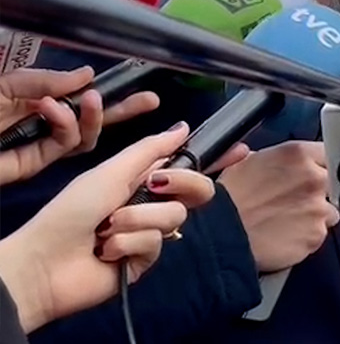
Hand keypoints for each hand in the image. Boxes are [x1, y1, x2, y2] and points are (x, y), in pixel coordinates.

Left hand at [0, 67, 159, 184]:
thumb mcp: (7, 82)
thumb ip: (45, 80)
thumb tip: (88, 74)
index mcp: (36, 99)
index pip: (80, 96)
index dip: (108, 91)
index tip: (134, 82)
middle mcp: (44, 123)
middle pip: (94, 121)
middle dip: (125, 110)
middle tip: (151, 101)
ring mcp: (41, 146)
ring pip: (86, 137)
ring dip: (94, 116)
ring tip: (90, 97)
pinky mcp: (35, 164)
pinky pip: (65, 146)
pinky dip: (66, 126)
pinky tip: (52, 108)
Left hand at [0, 122, 214, 332]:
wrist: (46, 260)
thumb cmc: (71, 210)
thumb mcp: (112, 170)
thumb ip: (152, 149)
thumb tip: (185, 127)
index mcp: (143, 178)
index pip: (189, 166)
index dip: (218, 160)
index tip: (244, 150)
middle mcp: (151, 203)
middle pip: (198, 191)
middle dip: (180, 184)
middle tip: (154, 186)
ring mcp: (150, 233)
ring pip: (174, 217)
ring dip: (136, 219)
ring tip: (106, 229)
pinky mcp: (146, 260)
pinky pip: (156, 244)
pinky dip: (129, 243)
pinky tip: (107, 250)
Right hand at [219, 141, 339, 271]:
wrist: (218, 235)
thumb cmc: (226, 200)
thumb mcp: (247, 161)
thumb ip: (277, 157)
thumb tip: (282, 158)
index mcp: (298, 154)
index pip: (329, 153)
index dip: (321, 165)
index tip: (317, 172)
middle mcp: (313, 178)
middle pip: (332, 183)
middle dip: (318, 191)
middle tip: (292, 200)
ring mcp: (318, 208)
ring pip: (329, 211)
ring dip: (314, 215)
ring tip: (286, 220)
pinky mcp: (316, 235)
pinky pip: (319, 234)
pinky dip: (306, 236)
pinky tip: (285, 234)